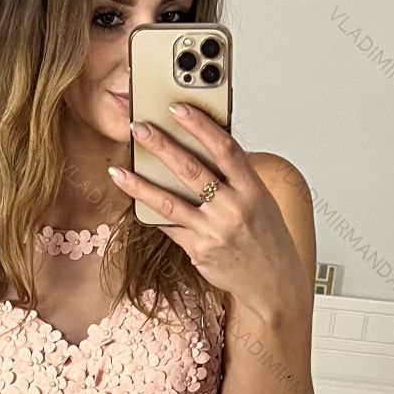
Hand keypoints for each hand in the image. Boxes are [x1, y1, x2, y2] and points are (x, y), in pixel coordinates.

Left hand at [109, 104, 305, 303]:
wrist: (274, 284)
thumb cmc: (268, 239)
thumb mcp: (263, 201)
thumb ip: (238, 177)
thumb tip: (208, 147)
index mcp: (253, 190)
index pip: (225, 149)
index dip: (200, 125)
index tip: (178, 108)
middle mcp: (234, 210)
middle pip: (191, 170)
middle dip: (161, 146)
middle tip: (138, 128)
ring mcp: (214, 232)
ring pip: (170, 202)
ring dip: (140, 184)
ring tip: (119, 171)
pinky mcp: (199, 251)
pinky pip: (169, 227)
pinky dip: (151, 212)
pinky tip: (134, 200)